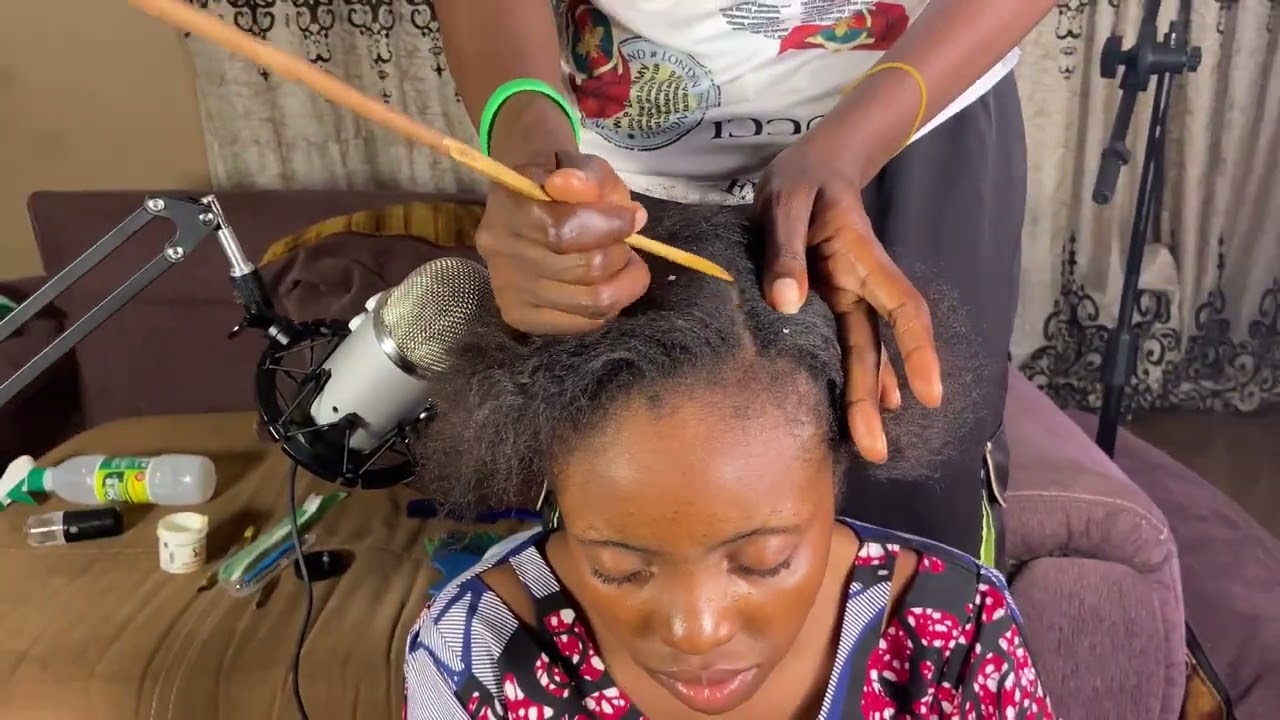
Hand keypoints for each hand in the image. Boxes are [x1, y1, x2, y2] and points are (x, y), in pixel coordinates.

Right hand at [474, 151, 649, 334]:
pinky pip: (580, 324)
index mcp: (508, 207)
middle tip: (625, 243)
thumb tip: (628, 212)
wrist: (526, 203)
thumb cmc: (561, 183)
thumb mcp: (582, 165)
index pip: (563, 231)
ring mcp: (507, 290)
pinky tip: (605, 285)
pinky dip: (605, 308)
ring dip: (621, 283)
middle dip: (618, 254)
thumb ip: (596, 181)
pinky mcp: (518, 315)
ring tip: (622, 264)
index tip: (631, 218)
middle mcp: (500, 253)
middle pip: (582, 270)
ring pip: (588, 302)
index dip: (609, 227)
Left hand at [755, 140, 941, 463]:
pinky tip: (855, 406)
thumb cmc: (801, 179)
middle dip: (876, 397)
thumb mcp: (786, 200)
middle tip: (876, 450)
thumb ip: (785, 248)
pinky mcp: (824, 300)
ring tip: (867, 445)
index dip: (917, 350)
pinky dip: (848, 374)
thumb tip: (786, 302)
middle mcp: (859, 284)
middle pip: (875, 345)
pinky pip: (839, 342)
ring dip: (865, 395)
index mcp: (862, 257)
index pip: (903, 307)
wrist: (809, 165)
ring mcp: (843, 295)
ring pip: (859, 351)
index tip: (929, 393)